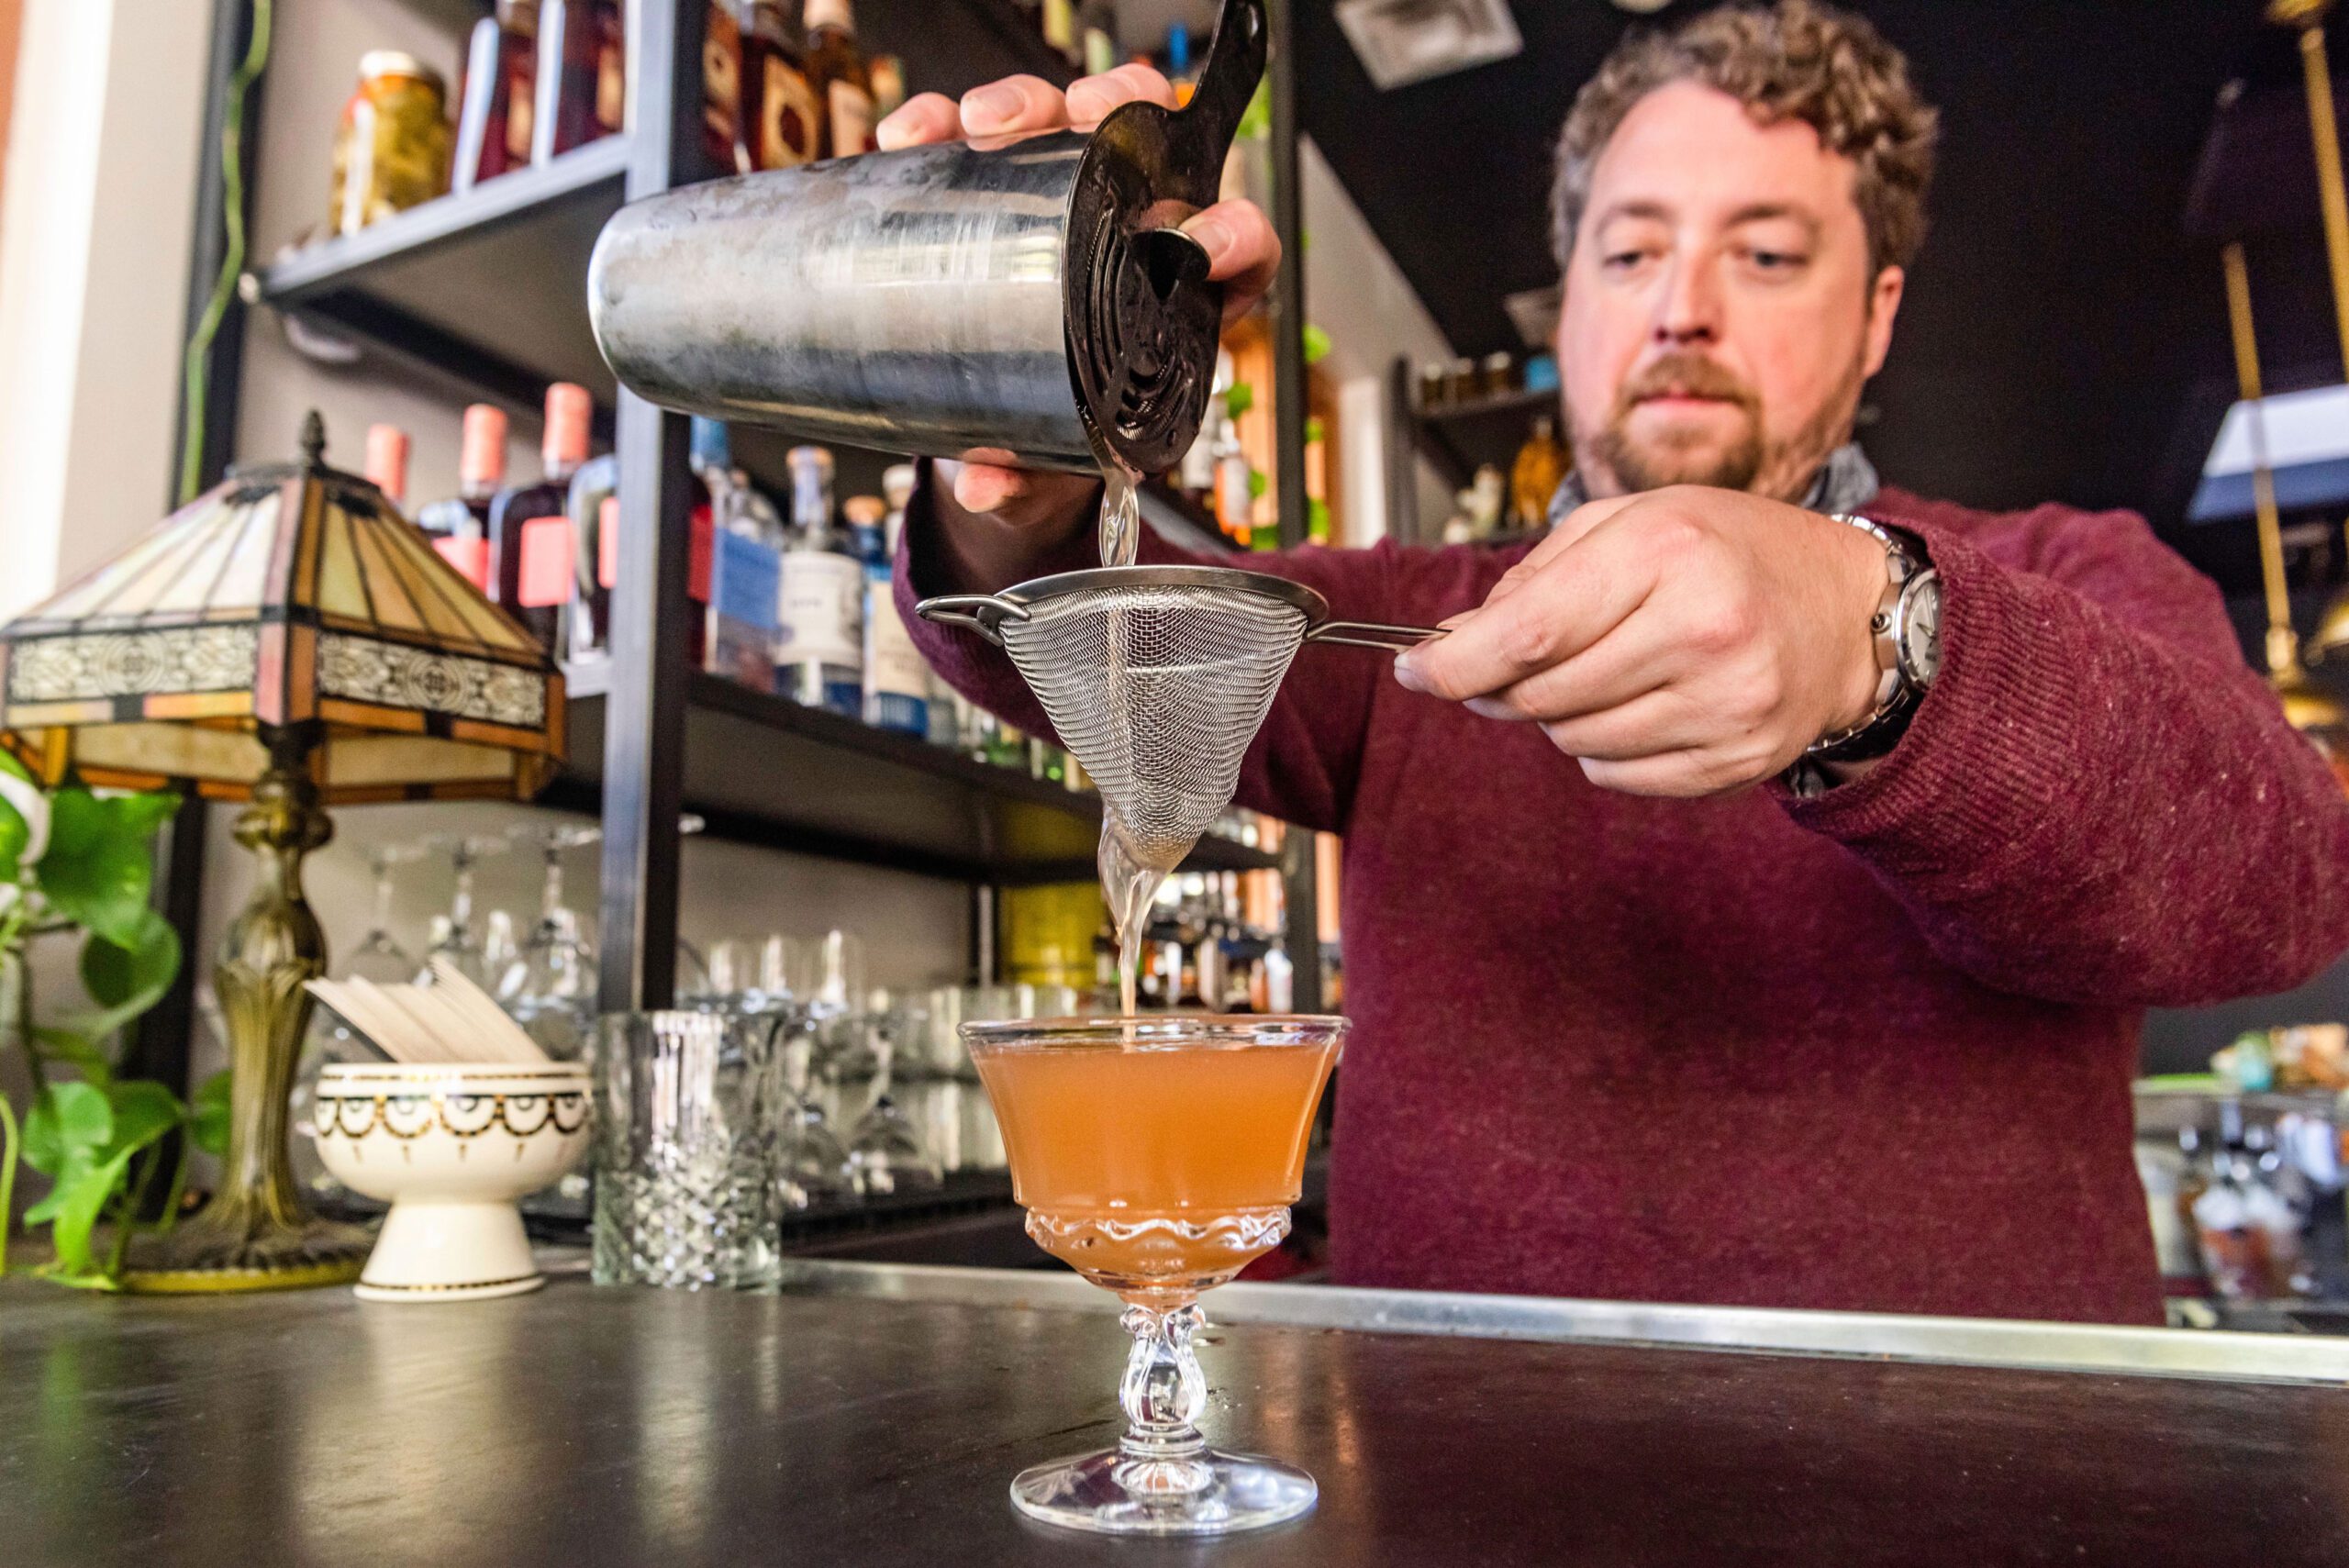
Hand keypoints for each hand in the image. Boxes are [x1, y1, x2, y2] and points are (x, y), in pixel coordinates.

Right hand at [878, 65, 1280, 530]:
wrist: (1009, 429)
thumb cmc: (1064, 432)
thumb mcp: (1055, 460)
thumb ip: (1028, 475)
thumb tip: (985, 482)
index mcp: (1180, 299)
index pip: (1238, 246)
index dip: (1233, 233)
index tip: (1200, 243)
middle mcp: (1130, 232)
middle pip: (1148, 148)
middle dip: (1117, 118)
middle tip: (1079, 127)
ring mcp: (1067, 200)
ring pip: (1065, 122)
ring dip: (1025, 105)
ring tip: (979, 123)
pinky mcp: (1002, 189)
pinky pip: (981, 139)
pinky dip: (942, 125)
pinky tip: (913, 136)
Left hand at [1392, 488, 1888, 797]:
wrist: (1847, 612)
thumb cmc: (1730, 552)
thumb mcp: (1632, 522)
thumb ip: (1533, 580)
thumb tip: (1450, 646)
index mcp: (1667, 554)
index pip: (1528, 636)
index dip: (1455, 664)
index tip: (1415, 670)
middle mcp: (1703, 631)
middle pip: (1542, 695)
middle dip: (1508, 684)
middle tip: (1522, 661)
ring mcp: (1727, 705)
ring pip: (1574, 741)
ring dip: (1562, 714)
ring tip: (1608, 669)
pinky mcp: (1738, 759)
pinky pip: (1618, 776)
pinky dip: (1607, 747)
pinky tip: (1644, 703)